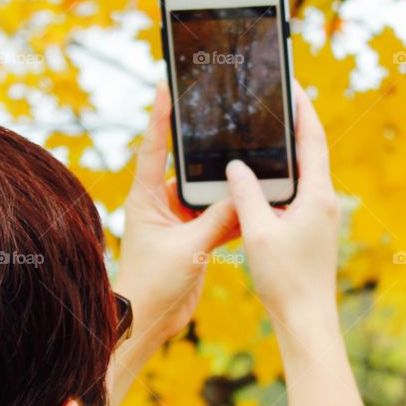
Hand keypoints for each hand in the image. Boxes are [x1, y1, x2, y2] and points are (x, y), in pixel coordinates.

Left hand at [116, 82, 238, 351]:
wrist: (148, 321)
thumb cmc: (152, 283)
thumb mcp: (188, 248)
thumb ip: (217, 220)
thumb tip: (244, 195)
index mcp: (146, 197)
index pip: (154, 146)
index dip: (160, 114)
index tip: (166, 84)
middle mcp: (160, 202)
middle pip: (187, 165)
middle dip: (207, 146)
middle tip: (226, 116)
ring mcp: (178, 219)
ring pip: (208, 191)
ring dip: (228, 183)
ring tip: (254, 157)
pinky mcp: (194, 237)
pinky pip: (219, 216)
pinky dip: (237, 211)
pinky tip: (260, 201)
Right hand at [225, 84, 339, 343]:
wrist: (306, 321)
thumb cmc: (286, 279)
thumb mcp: (259, 231)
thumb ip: (246, 194)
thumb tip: (236, 166)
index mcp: (318, 196)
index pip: (312, 139)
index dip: (303, 109)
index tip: (292, 84)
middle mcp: (325, 202)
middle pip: (310, 152)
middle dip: (292, 126)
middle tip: (272, 102)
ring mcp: (320, 217)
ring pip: (302, 175)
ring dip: (285, 154)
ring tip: (262, 133)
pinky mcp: (311, 231)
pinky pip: (295, 195)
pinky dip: (279, 181)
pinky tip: (258, 181)